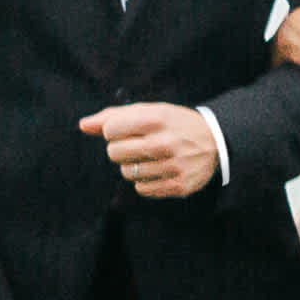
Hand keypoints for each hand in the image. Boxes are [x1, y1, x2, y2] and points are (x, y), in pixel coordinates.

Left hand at [85, 100, 227, 199]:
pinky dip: (145, 181)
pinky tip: (159, 170)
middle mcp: (165, 144)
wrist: (217, 141)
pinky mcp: (178, 186)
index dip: (115, 130)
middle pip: (114, 153)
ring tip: (151, 157)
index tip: (129, 130)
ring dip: (132, 165)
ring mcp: (173, 167)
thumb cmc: (173, 124)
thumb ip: (112, 116)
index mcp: (156, 120)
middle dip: (120, 149)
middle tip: (138, 145)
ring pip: (126, 173)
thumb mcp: (149, 111)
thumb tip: (83, 125)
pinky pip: (141, 189)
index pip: (110, 130)